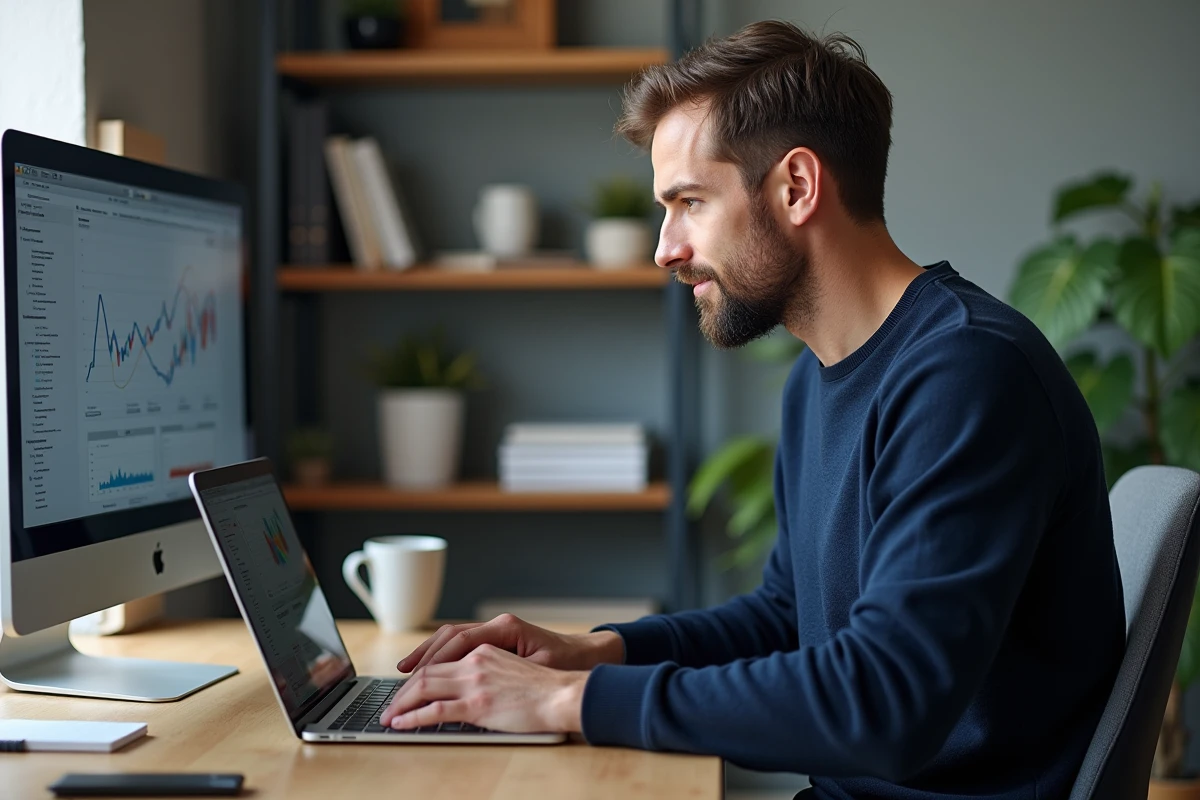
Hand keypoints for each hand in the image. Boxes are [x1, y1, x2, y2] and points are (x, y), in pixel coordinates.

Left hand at [380, 644, 586, 732]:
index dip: (420, 667)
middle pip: (427, 670)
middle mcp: (476, 661)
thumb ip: (489, 670)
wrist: (564, 694)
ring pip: (425, 687)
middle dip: (403, 689)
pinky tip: (402, 724)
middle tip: (390, 703)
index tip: (406, 680)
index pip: (442, 654)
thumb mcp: (514, 668)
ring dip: (401, 702)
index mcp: (486, 649)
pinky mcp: (478, 705)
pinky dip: (413, 717)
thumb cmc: (547, 686)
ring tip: (389, 716)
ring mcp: (475, 682)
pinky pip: (436, 710)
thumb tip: (469, 686)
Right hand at [397, 613, 623, 673]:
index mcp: (506, 628)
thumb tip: (473, 682)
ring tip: (405, 670)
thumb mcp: (536, 671)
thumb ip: (506, 674)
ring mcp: (496, 631)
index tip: (416, 675)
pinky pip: (461, 643)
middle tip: (401, 675)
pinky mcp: (496, 640)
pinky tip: (430, 667)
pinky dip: (443, 654)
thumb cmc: (565, 665)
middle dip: (424, 655)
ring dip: (429, 653)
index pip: (461, 640)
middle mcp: (497, 625)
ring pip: (452, 637)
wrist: (587, 657)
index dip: (435, 659)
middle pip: (450, 635)